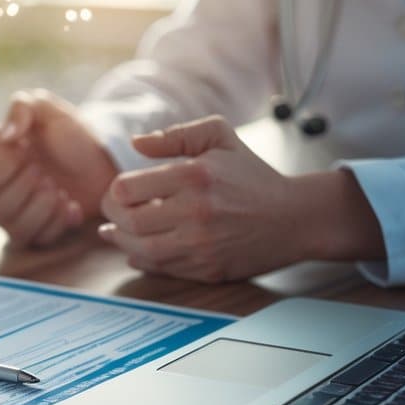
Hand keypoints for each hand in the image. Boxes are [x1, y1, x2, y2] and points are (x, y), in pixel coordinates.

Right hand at [0, 89, 115, 247]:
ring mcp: (11, 216)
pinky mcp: (35, 234)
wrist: (101, 162)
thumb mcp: (46, 109)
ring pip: (7, 222)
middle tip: (40, 168)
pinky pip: (37, 237)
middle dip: (17, 181)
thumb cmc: (67, 135)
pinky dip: (58, 219)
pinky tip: (70, 203)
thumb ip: (20, 109)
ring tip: (56, 186)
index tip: (21, 147)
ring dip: (39, 203)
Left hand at [97, 116, 384, 281]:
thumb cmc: (252, 175)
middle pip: (129, 223)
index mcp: (194, 176)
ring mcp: (201, 245)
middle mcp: (195, 212)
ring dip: (121, 243)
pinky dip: (141, 261)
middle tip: (112, 213)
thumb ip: (175, 136)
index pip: (127, 190)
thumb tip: (135, 144)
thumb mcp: (220, 137)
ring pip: (140, 250)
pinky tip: (136, 251)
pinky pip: (161, 268)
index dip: (114, 192)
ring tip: (114, 233)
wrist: (293, 218)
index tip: (118, 191)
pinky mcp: (206, 268)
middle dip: (112, 218)